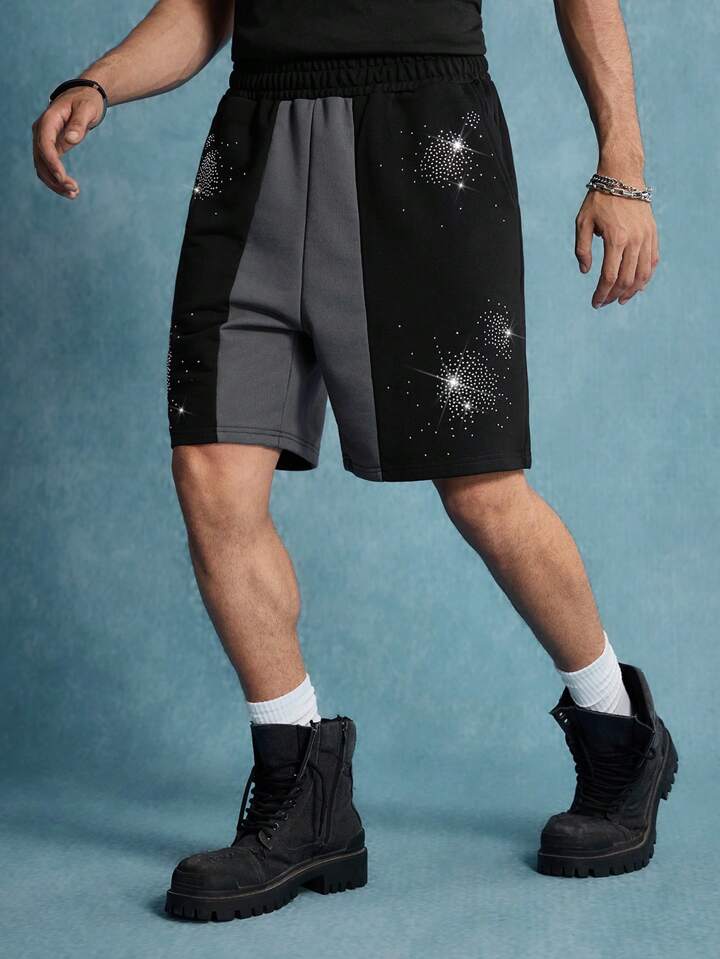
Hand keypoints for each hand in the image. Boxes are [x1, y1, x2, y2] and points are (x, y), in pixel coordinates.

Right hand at [32, 87, 104, 198]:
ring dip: (55, 183)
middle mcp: (41, 131)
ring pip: (42, 167)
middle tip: (74, 190)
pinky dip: (56, 180)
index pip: (44, 144)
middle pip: (40, 159)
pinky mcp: (50, 148)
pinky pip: (48, 167)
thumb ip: (79, 124)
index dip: (52, 162)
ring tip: (74, 194)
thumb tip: (71, 139)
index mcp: (48, 120)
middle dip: (55, 178)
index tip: (63, 178)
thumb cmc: (87, 101)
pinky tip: (70, 190)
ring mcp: (43, 140)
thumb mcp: (87, 109)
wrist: (84, 97)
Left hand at [574, 188, 659, 307]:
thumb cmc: (599, 199)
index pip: (609, 277)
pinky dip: (646, 276)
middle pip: (627, 279)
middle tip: (604, 302)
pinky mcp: (653, 234)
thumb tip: (586, 271)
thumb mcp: (582, 222)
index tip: (595, 303)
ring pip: (643, 274)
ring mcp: (646, 237)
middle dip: (614, 295)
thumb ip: (582, 249)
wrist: (623, 176)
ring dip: (631, 291)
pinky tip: (637, 285)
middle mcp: (634, 240)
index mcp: (616, 239)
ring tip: (620, 299)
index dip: (602, 293)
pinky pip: (653, 261)